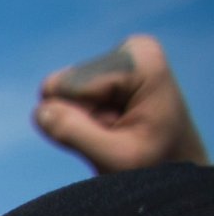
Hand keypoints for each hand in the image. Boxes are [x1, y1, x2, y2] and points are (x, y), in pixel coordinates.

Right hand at [34, 35, 207, 171]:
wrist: (175, 164)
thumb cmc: (155, 165)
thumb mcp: (115, 159)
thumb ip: (75, 133)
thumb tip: (40, 111)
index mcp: (139, 62)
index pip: (69, 86)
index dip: (84, 119)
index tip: (122, 131)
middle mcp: (130, 50)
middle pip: (62, 85)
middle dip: (83, 117)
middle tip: (119, 132)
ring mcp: (116, 59)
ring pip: (58, 93)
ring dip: (84, 120)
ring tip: (119, 130)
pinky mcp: (104, 71)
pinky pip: (62, 96)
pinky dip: (84, 118)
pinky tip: (114, 123)